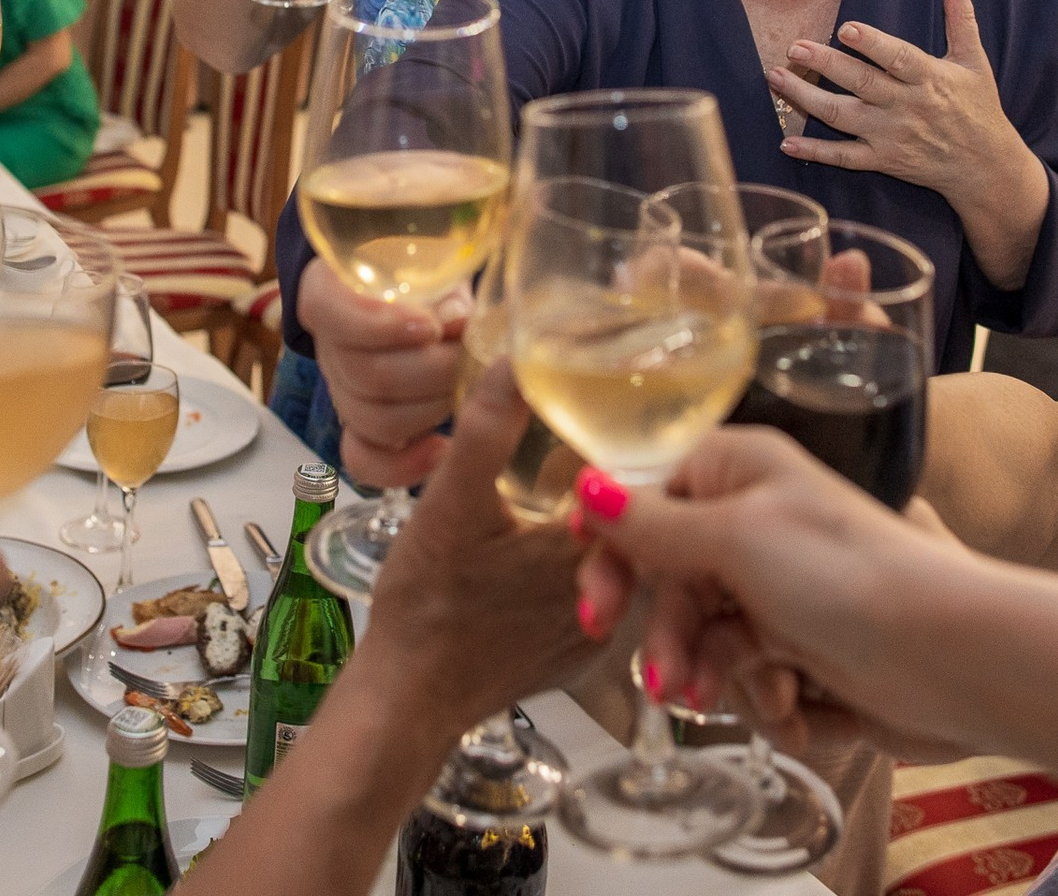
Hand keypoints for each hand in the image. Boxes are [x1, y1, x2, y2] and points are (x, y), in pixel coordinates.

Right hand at [296, 259, 458, 487]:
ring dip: (432, 407)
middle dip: (431, 369)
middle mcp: (329, 348)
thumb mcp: (432, 265)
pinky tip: (439, 449)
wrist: (416, 299)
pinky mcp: (361, 428)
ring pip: (374, 419)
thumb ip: (443, 288)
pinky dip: (403, 464)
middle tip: (469, 353)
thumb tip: (457, 318)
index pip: (331, 313)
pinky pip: (366, 460)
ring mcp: (343, 391)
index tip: (430, 326)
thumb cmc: (424, 277)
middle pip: (366, 374)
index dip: (382, 326)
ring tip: (465, 387)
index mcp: (328, 295)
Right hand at [350, 361, 605, 732]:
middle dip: (615, 491)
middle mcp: (616, 597)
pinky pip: (605, 602)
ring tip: (559, 503)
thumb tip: (515, 359)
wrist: (408, 698)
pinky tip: (545, 557)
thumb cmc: (428, 606)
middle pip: (641, 525)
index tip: (607, 422)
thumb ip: (487, 430)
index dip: (634, 448)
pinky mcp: (581, 657)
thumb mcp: (451, 503)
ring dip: (603, 534)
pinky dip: (587, 574)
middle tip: (575, 460)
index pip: (649, 484)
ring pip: (626, 565)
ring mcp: (602, 634)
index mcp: (593, 550)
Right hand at [572, 425, 998, 762]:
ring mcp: (775, 580)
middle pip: (666, 569)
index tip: (595, 596)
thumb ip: (652, 521)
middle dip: (661, 627)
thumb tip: (584, 484)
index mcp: (737, 468)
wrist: (946, 653)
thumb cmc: (846, 574)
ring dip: (700, 668)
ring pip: (700, 625)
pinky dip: (752, 691)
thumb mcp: (735, 538)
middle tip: (651, 671)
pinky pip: (742, 664)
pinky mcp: (797, 637)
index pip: (646, 491)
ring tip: (706, 704)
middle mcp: (752, 517)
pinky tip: (782, 709)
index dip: (612, 541)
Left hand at [765, 0, 1048, 286]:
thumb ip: (960, 15)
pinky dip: (816, 152)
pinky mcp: (884, 161)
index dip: (872, 44)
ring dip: (807, 99)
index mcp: (930, 78)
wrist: (985, 167)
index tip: (845, 28)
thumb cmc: (978, 106)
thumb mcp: (973, 59)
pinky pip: (845, 158)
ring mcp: (892, 136)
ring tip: (776, 78)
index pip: (899, 58)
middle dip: (826, 66)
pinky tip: (786, 143)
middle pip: (862, 84)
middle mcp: (908, 107)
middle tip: (794, 48)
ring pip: (844, 117)